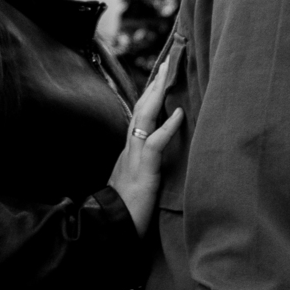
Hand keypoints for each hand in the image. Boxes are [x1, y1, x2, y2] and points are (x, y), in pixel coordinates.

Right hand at [107, 55, 183, 236]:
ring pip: (145, 117)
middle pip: (142, 107)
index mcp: (130, 148)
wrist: (111, 229)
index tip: (161, 73)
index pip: (141, 114)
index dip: (151, 93)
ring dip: (158, 93)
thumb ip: (145, 165)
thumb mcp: (137, 180)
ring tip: (169, 72)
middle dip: (155, 83)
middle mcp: (130, 147)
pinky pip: (155, 144)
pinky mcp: (143, 172)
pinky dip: (167, 127)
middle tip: (167, 60)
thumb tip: (156, 153)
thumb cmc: (127, 210)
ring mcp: (135, 157)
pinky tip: (179, 113)